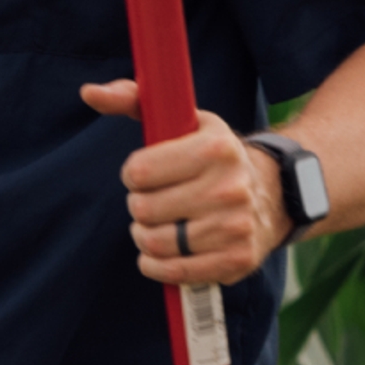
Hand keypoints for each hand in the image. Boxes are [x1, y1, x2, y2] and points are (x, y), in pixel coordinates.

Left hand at [82, 83, 281, 286]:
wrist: (275, 191)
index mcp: (215, 148)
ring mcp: (236, 226)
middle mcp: (230, 187)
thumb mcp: (181, 119)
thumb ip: (133, 100)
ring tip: (164, 224)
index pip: (138, 172)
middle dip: (140, 206)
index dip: (134, 174)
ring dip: (147, 236)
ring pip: (154, 243)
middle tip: (158, 200)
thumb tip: (89, 92)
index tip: (149, 172)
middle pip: (143, 210)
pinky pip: (173, 272)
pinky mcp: (237, 259)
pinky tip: (165, 252)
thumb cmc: (210, 155)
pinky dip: (157, 265)